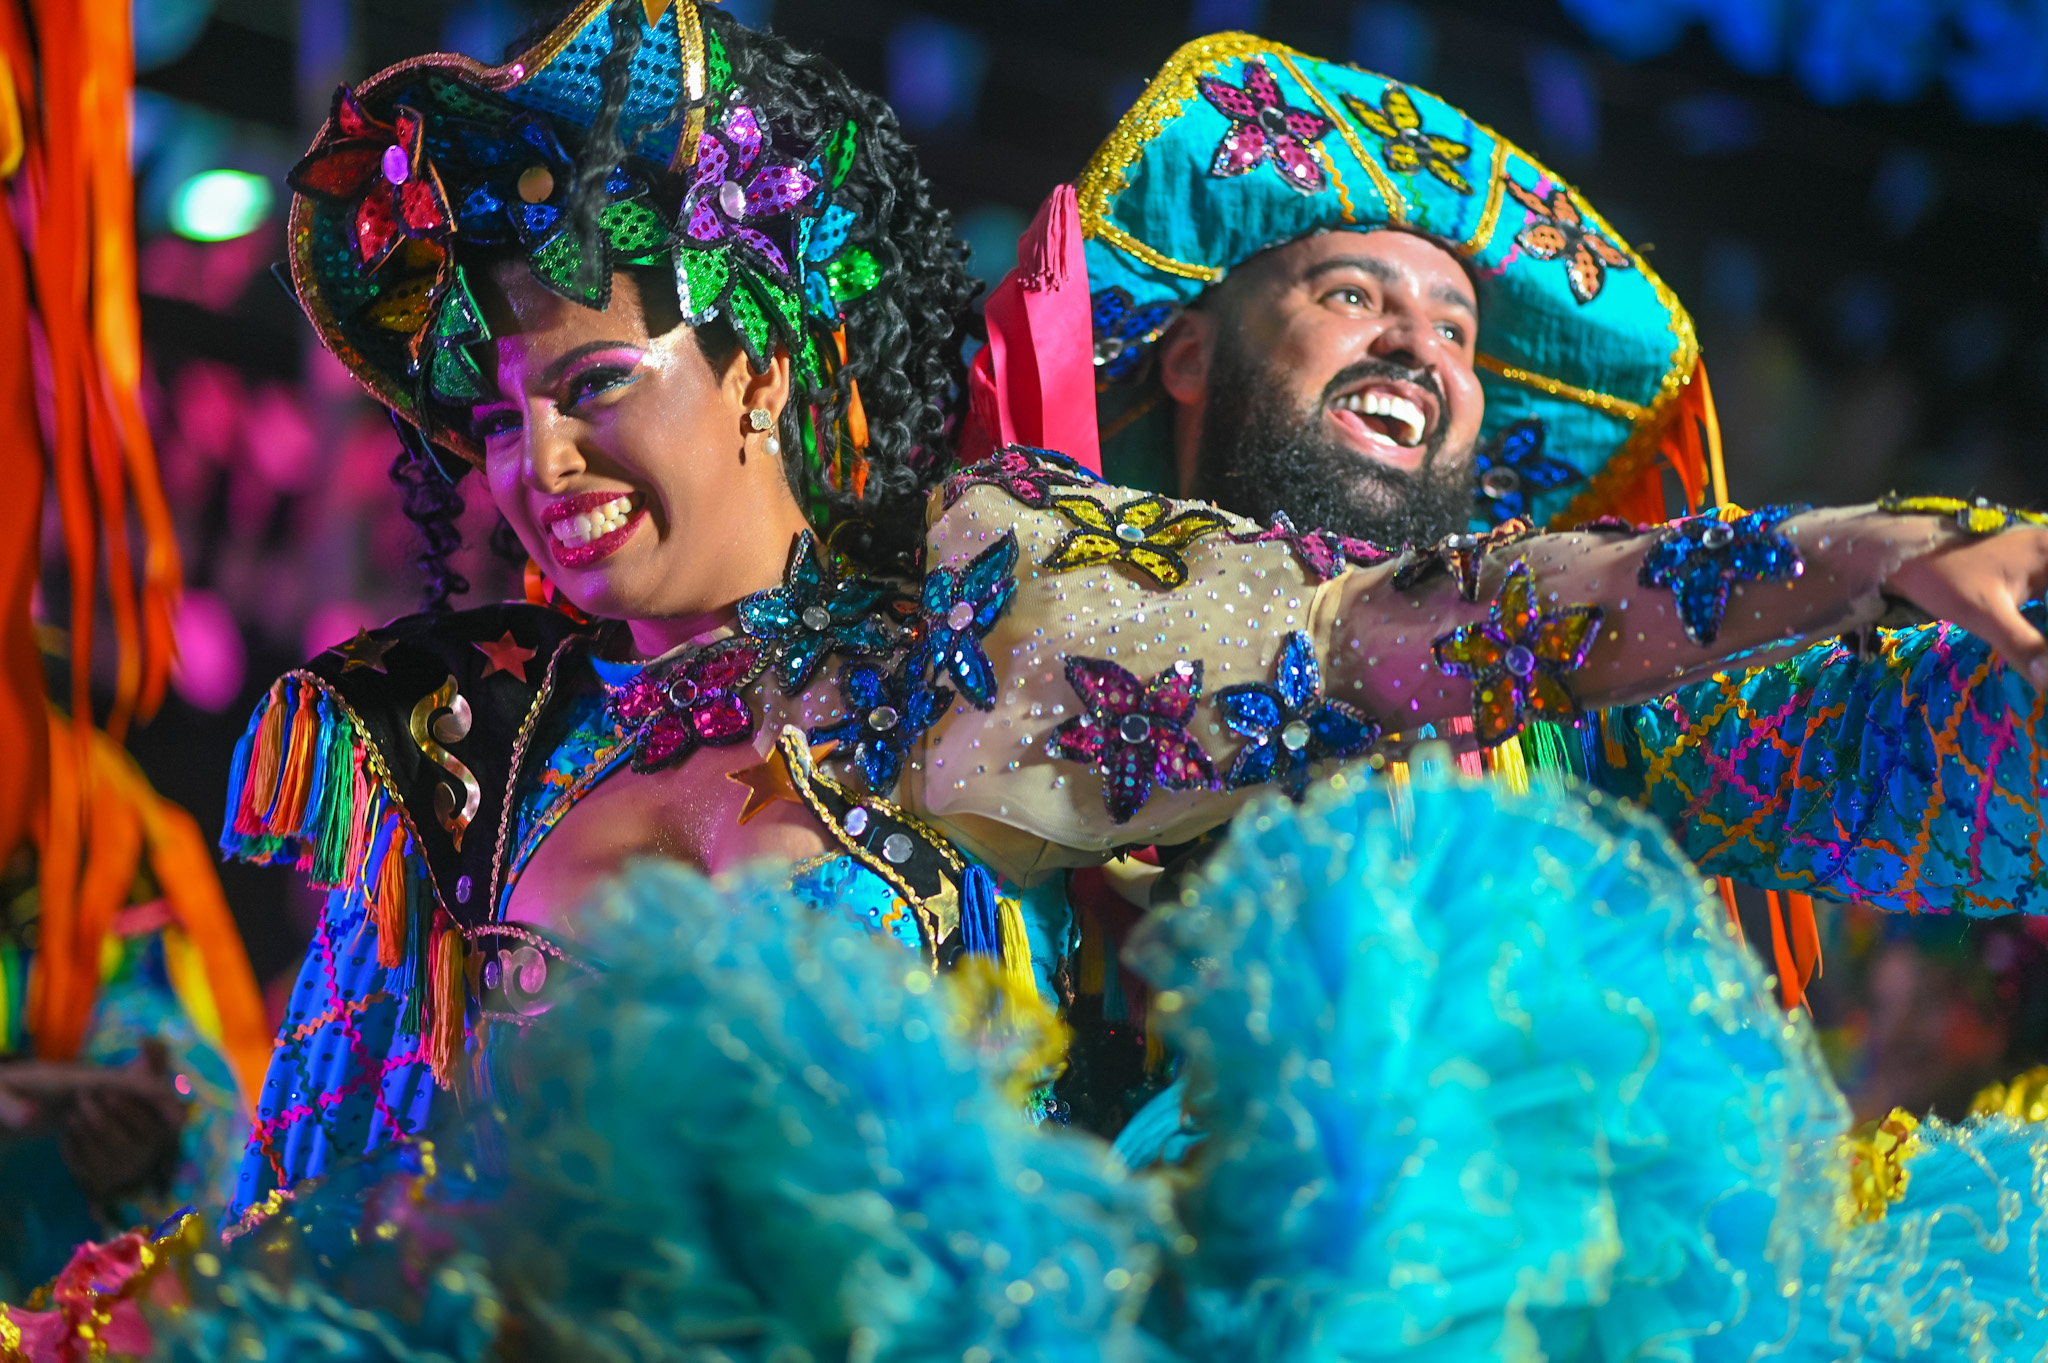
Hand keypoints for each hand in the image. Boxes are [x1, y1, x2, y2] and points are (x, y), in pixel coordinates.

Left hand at [1885, 527, 2047, 687]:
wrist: (1904, 556)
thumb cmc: (1944, 578)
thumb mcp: (1986, 616)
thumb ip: (2025, 646)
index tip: (2046, 660)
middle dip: (2046, 640)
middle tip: (2043, 664)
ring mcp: (2043, 562)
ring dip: (2043, 632)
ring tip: (2041, 662)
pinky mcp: (2031, 574)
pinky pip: (2046, 599)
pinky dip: (2042, 621)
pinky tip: (2038, 650)